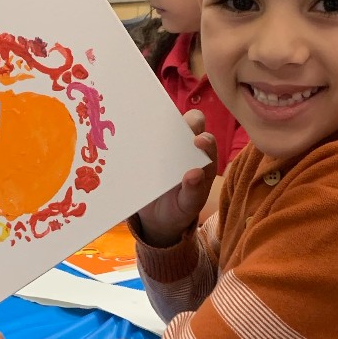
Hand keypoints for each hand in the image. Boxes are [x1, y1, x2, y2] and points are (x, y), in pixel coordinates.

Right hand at [134, 110, 216, 247]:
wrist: (157, 217)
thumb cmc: (179, 208)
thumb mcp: (188, 205)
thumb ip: (194, 192)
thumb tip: (195, 173)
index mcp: (202, 159)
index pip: (207, 140)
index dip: (204, 138)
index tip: (197, 142)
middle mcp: (188, 146)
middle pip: (191, 123)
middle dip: (187, 120)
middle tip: (175, 128)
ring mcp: (168, 145)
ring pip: (168, 125)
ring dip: (161, 122)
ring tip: (149, 127)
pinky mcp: (149, 149)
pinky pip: (146, 137)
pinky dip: (140, 133)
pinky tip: (130, 136)